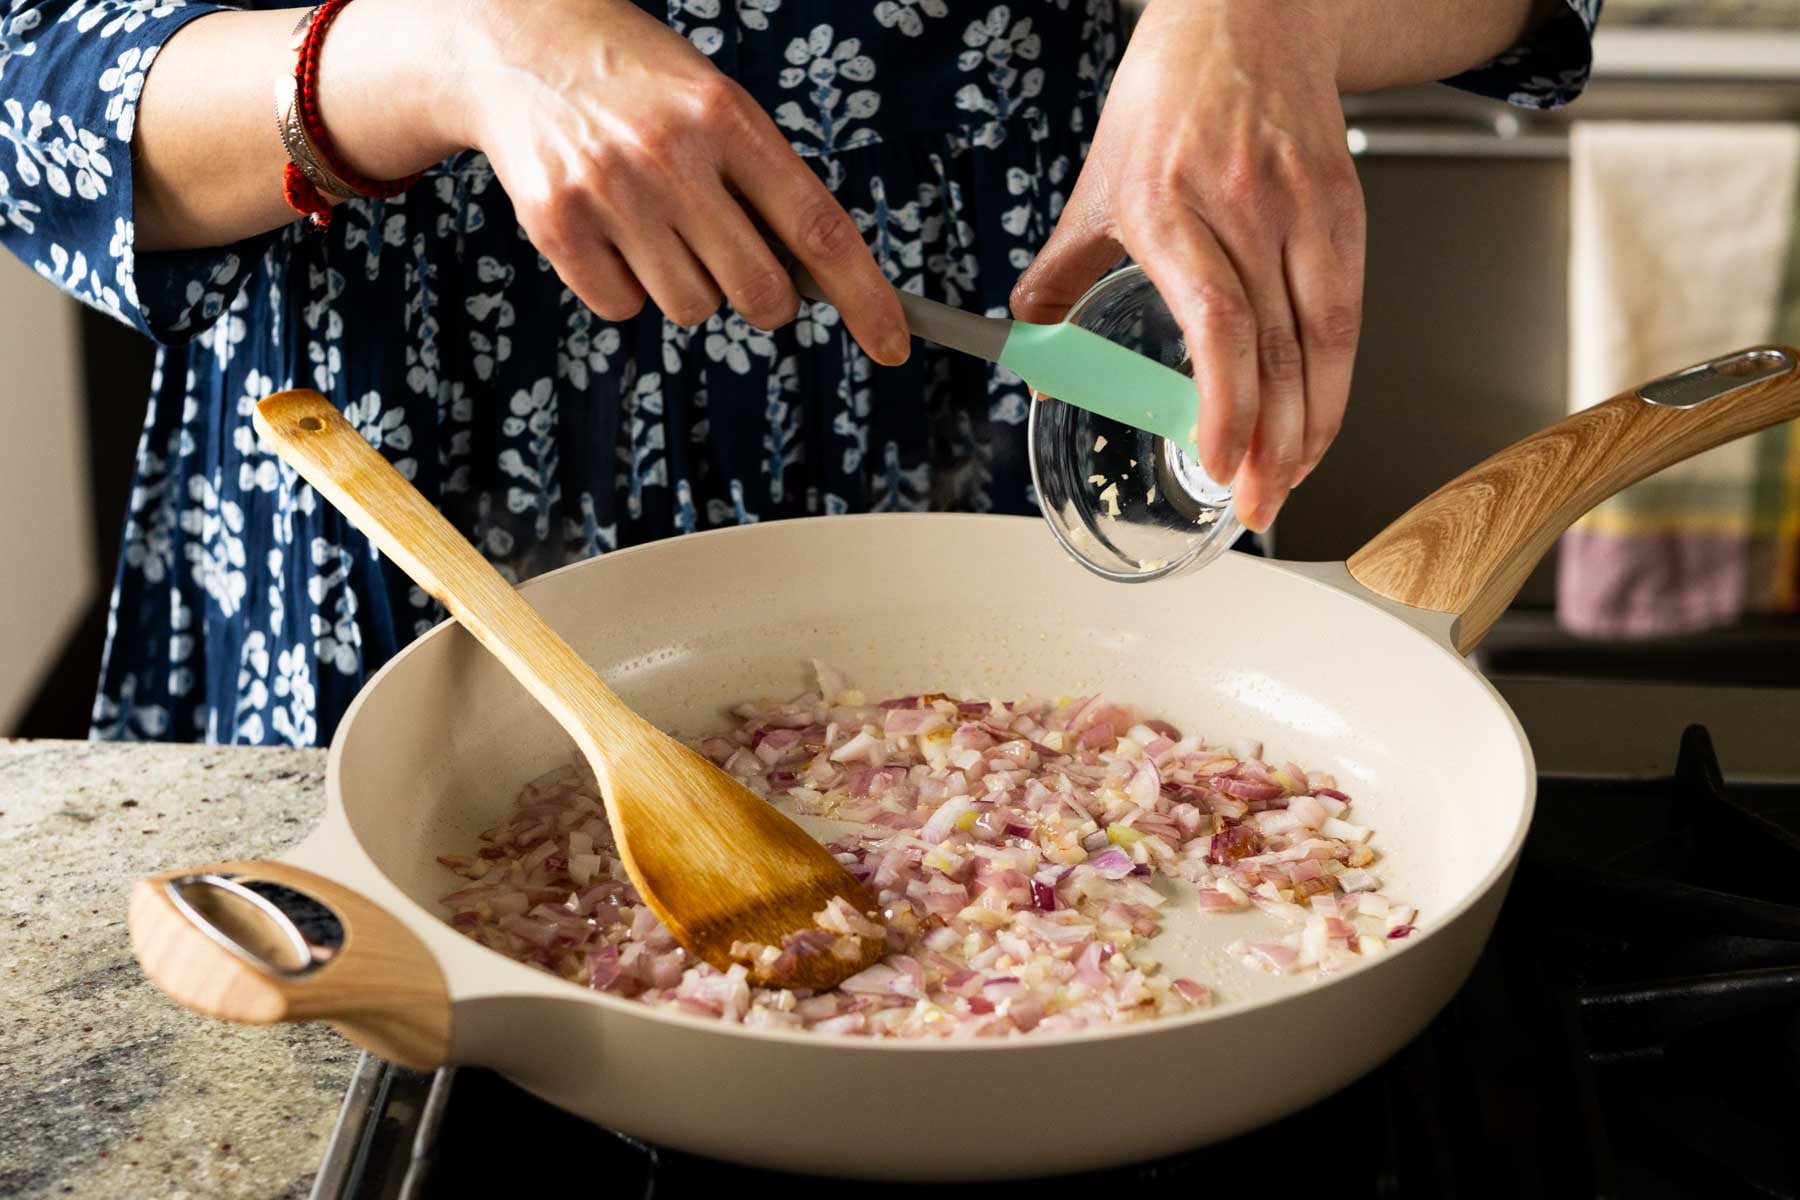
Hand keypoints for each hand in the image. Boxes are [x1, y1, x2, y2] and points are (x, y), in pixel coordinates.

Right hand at [444, 0, 907, 361]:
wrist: (514, 40)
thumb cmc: (637, 83)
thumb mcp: (714, 102)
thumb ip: (762, 181)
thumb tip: (815, 278)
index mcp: (728, 117)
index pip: (818, 229)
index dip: (865, 298)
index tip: (893, 346)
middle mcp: (671, 155)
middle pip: (758, 291)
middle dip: (764, 299)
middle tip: (742, 266)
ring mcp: (610, 193)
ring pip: (692, 308)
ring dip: (688, 286)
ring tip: (656, 222)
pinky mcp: (556, 226)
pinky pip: (623, 309)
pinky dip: (626, 288)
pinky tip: (610, 231)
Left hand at [1011, 0, 1364, 530]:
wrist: (1245, 18)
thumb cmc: (1165, 102)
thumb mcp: (1095, 186)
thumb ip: (1059, 278)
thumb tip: (1033, 358)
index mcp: (1169, 207)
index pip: (1216, 322)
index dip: (1226, 401)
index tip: (1218, 460)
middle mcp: (1244, 208)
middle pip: (1277, 346)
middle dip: (1272, 442)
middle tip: (1257, 505)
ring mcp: (1302, 207)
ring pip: (1325, 338)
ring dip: (1313, 424)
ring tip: (1288, 480)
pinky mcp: (1344, 207)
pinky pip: (1347, 311)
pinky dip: (1335, 379)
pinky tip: (1317, 421)